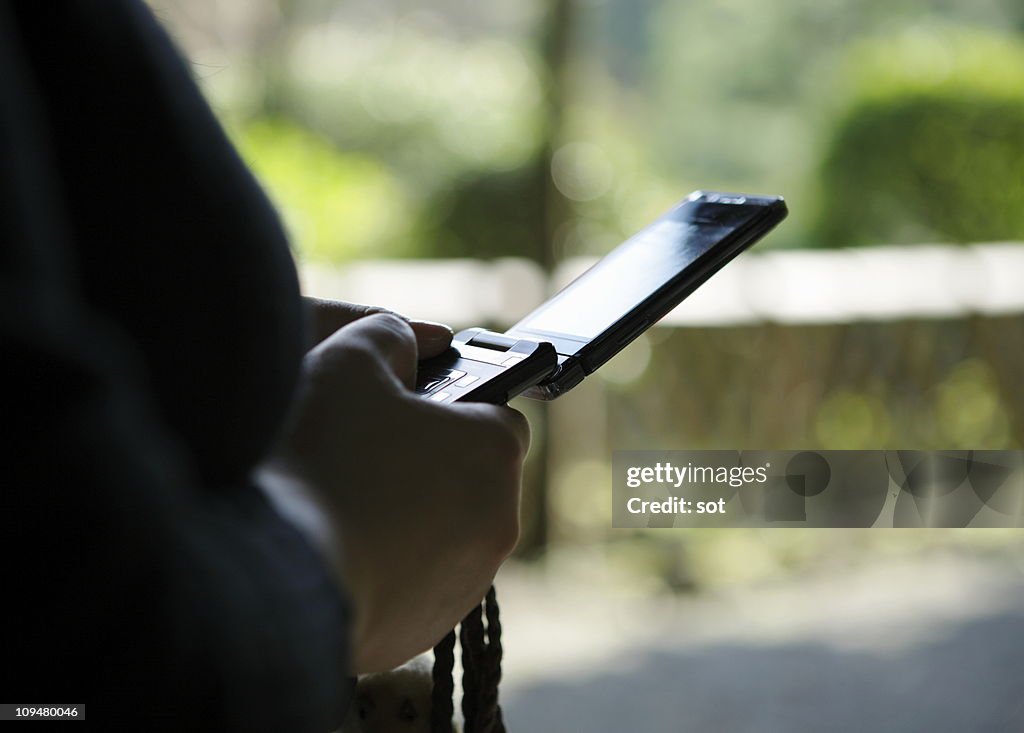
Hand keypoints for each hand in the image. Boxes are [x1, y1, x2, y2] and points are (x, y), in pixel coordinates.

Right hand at [264, 305, 528, 672]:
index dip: (450, 405)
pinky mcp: (428, 626)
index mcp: (493, 450)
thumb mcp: (348, 362)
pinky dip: (386, 567)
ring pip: (444, 533)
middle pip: (469, 476)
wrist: (273, 578)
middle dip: (426, 462)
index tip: (407, 410)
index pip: (495, 413)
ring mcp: (467, 582)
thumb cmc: (320, 461)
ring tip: (341, 506)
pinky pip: (415, 583)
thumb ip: (388, 335)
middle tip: (362, 456)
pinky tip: (336, 551)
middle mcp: (498, 520)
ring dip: (407, 517)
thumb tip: (402, 341)